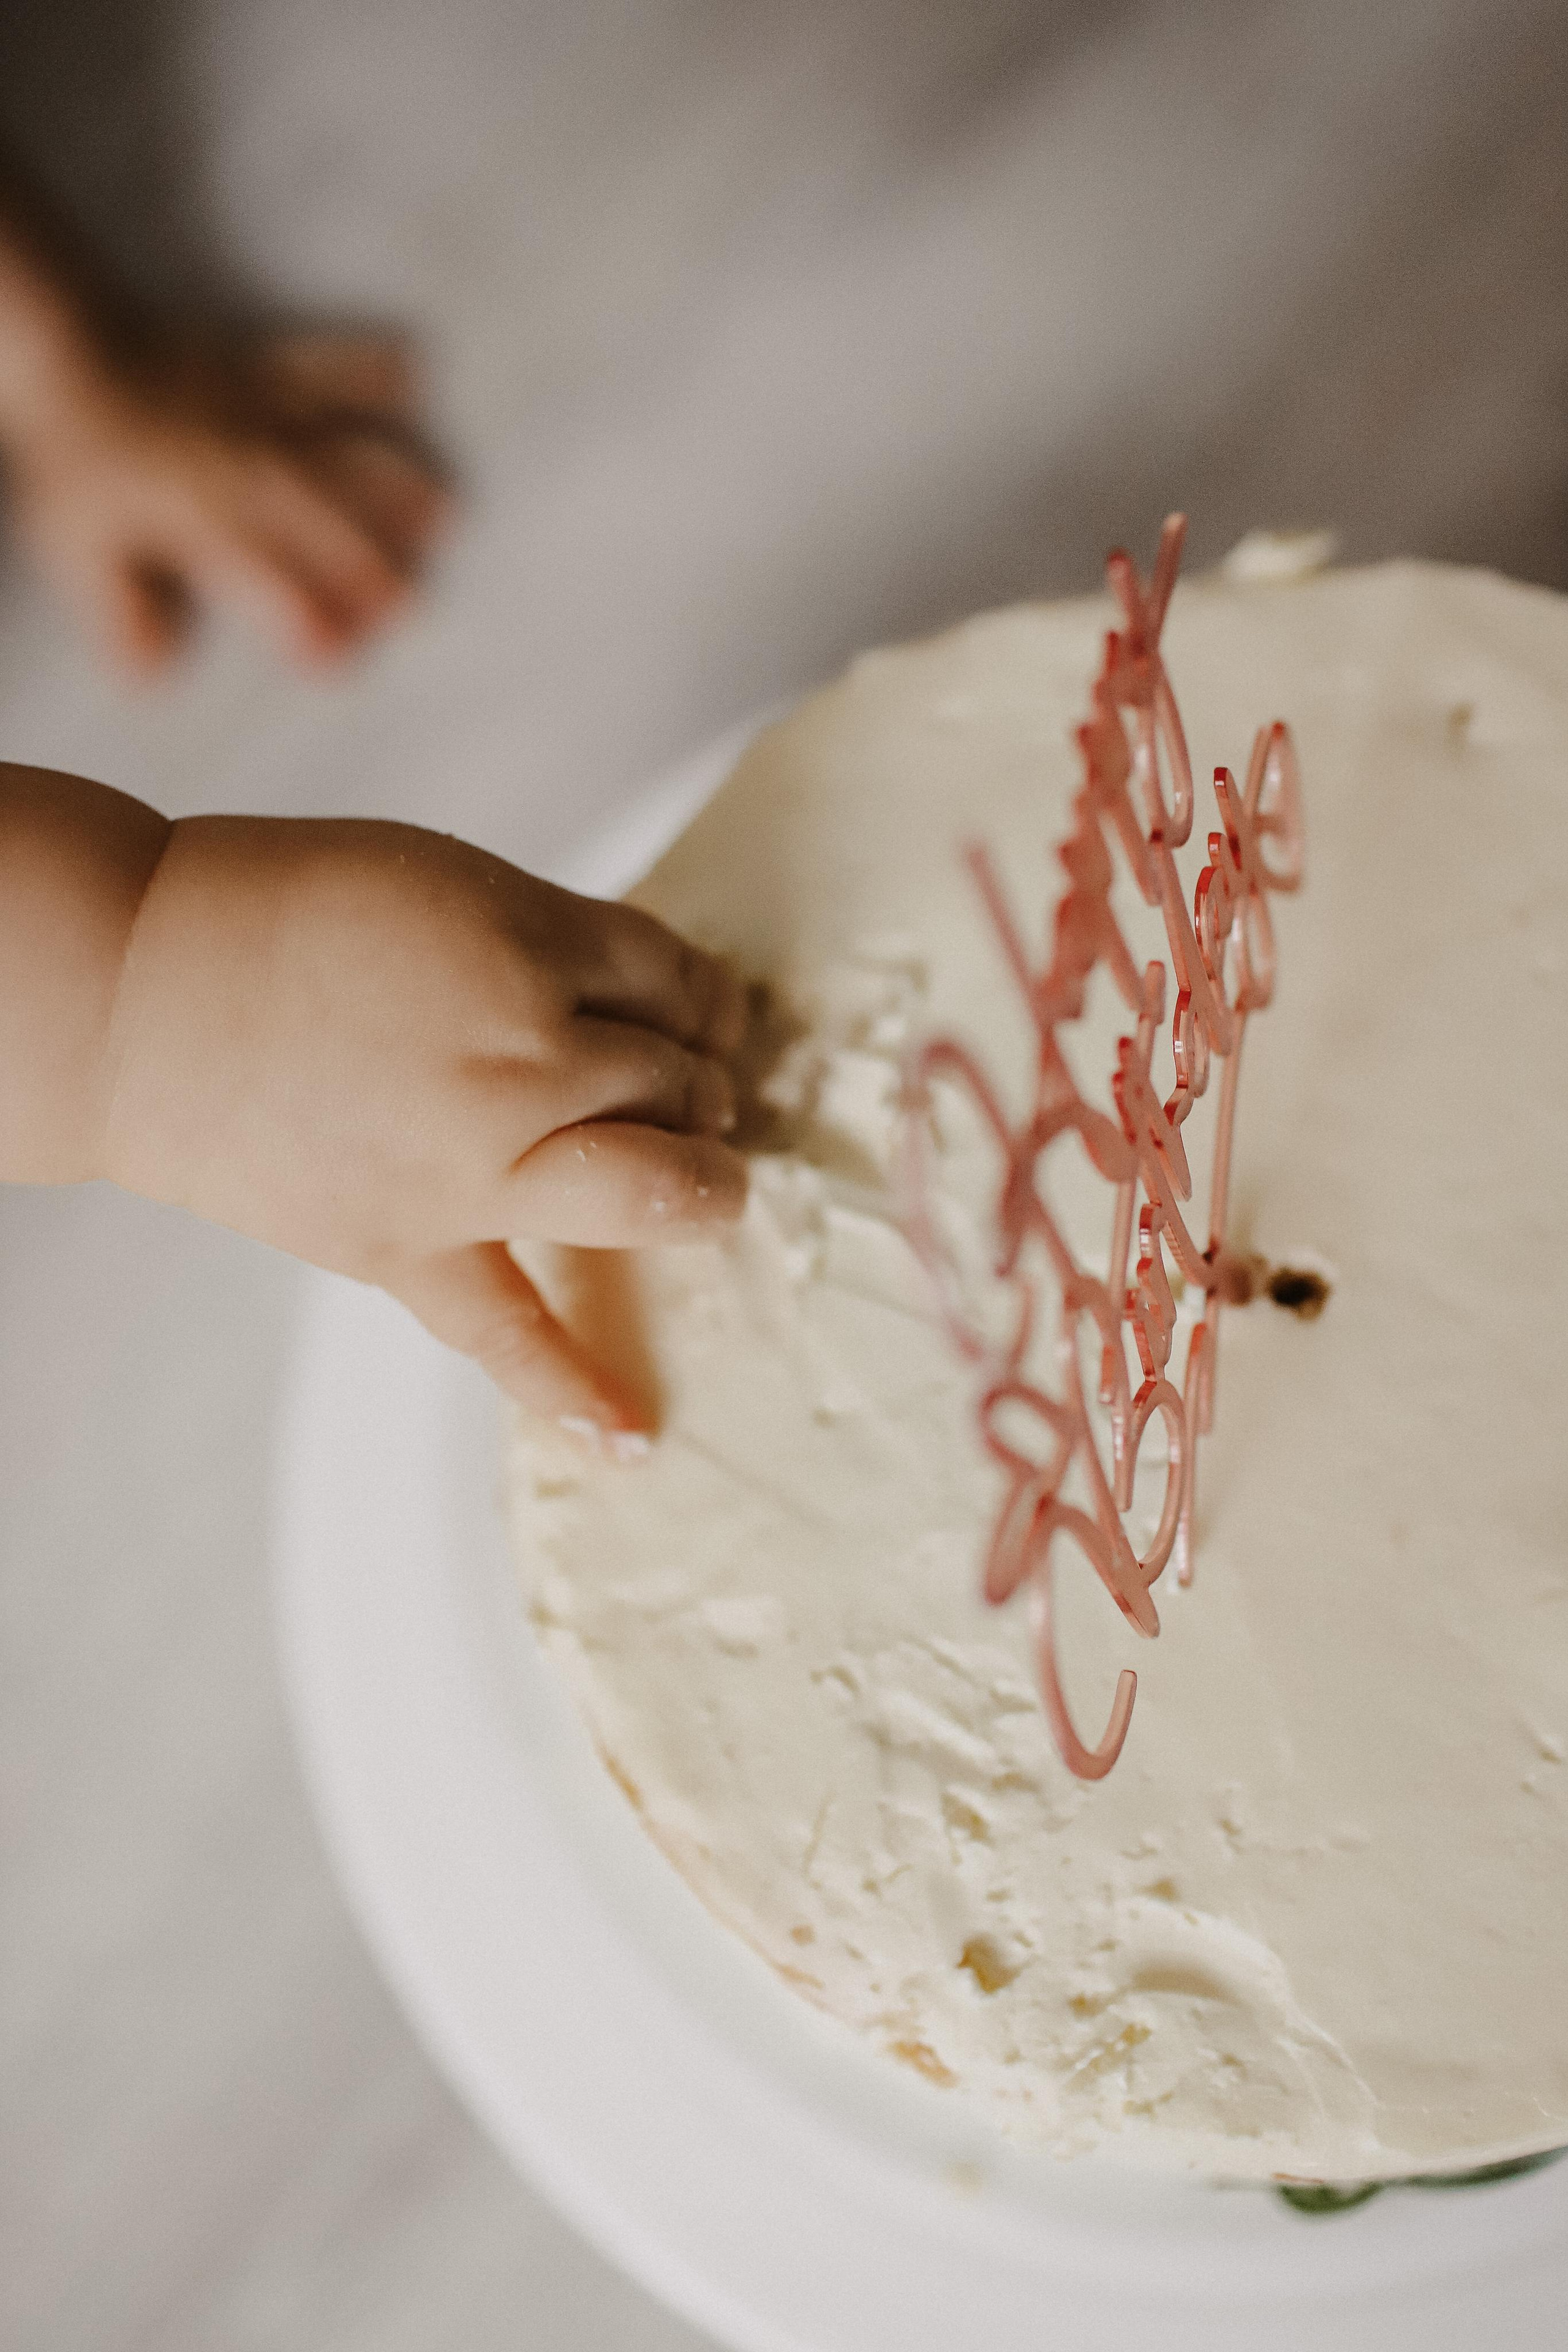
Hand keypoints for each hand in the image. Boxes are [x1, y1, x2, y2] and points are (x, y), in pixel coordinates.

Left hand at [5, 324, 449, 674]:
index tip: (332, 661)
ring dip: (399, 484)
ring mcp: (268, 417)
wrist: (67, 349)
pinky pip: (329, 364)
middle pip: (333, 525)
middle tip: (413, 607)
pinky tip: (415, 373)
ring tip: (443, 514)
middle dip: (377, 569)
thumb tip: (151, 678)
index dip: (306, 627)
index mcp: (210, 519)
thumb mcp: (81, 549)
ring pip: (350, 449)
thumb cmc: (76, 456)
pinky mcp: (269, 371)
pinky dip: (372, 367)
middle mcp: (254, 470)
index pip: (273, 586)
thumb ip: (122, 617)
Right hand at [102, 817, 746, 1436]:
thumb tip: (654, 999)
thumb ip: (555, 940)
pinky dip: (574, 1387)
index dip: (702, 998)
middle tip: (695, 1087)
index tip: (701, 1012)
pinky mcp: (411, 1246)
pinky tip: (634, 1439)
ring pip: (648, 1186)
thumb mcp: (451, 884)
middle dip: (702, 1082)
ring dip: (701, 1185)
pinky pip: (509, 1330)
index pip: (676, 982)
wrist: (143, 997)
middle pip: (677, 1080)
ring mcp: (472, 1168)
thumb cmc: (286, 914)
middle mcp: (524, 1063)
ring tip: (709, 1187)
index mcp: (531, 952)